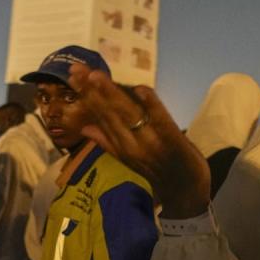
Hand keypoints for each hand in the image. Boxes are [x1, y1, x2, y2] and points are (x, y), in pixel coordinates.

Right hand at [68, 64, 210, 218]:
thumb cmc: (157, 172)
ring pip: (128, 114)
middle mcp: (130, 144)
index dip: (86, 95)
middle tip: (77, 68)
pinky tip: (141, 88)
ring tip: (96, 76)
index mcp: (120, 146)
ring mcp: (151, 142)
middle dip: (92, 91)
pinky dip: (150, 104)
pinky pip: (159, 119)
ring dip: (112, 95)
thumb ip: (107, 142)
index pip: (100, 116)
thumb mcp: (129, 159)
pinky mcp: (172, 139)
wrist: (185, 191)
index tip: (73, 74)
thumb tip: (85, 126)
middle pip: (109, 113)